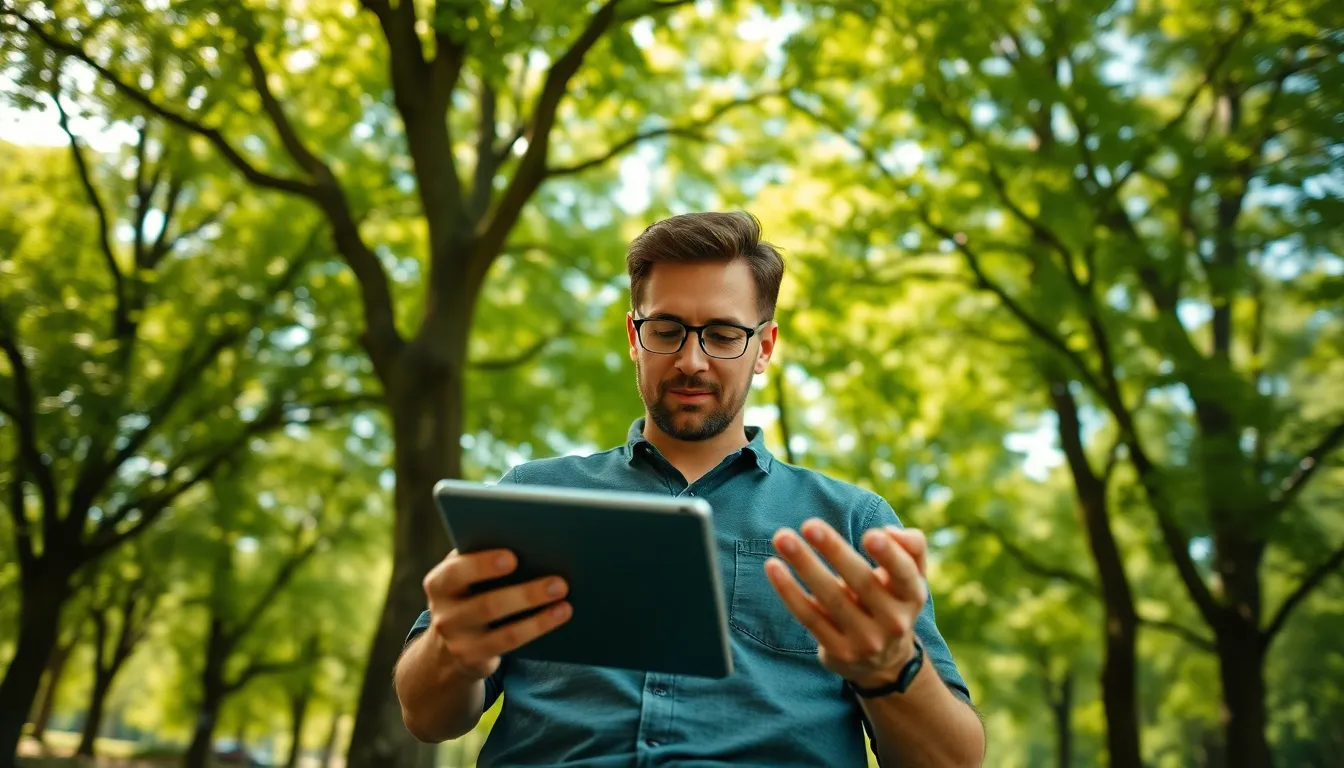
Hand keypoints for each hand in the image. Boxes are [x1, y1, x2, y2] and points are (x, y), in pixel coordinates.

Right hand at [421, 548, 571, 680]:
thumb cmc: (468, 592)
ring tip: (565, 601)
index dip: (482, 565)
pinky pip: (511, 645)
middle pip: (486, 605)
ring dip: (539, 618)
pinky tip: (560, 614)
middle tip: (559, 582)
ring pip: (504, 632)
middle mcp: (444, 614)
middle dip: (526, 594)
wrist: (446, 646)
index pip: (455, 572)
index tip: (512, 557)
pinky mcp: (475, 659)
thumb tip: (530, 541)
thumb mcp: (465, 575)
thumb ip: (481, 556)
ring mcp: (458, 642)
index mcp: (439, 583)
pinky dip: (538, 628)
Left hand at [766, 519, 927, 687]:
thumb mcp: (912, 576)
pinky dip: (789, 592)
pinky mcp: (837, 651)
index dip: (890, 556)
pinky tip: (773, 567)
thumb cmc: (891, 600)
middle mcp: (893, 622)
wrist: (884, 661)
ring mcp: (865, 641)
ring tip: (783, 538)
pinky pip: (809, 617)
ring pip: (831, 599)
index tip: (870, 534)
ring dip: (805, 565)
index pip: (905, 574)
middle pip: (862, 583)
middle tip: (809, 524)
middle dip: (835, 551)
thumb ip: (911, 547)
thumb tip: (888, 532)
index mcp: (912, 596)